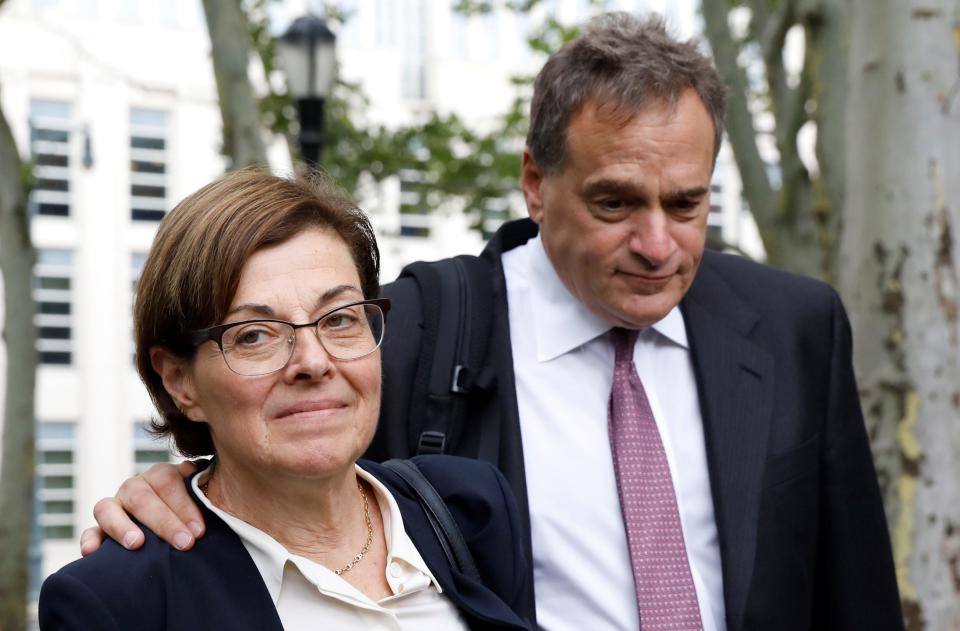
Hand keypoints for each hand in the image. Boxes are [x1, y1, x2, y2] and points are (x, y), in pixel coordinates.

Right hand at [80, 460, 204, 555]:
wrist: (177, 527)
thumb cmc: (194, 513)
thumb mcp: (202, 496)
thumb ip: (204, 485)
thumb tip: (207, 472)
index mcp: (161, 476)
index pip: (169, 483)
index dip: (184, 506)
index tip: (199, 531)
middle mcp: (135, 487)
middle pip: (143, 497)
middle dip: (164, 522)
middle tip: (184, 543)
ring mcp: (115, 506)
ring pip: (108, 508)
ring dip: (121, 525)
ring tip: (137, 544)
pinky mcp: (99, 528)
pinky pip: (89, 530)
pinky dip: (88, 539)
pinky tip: (92, 551)